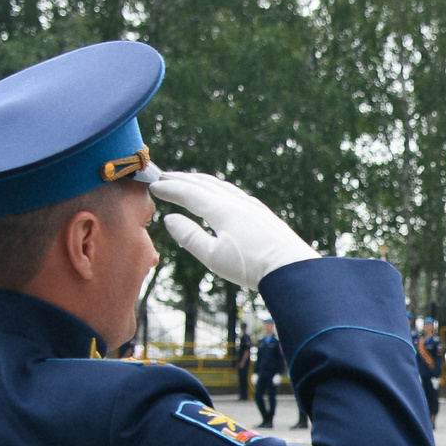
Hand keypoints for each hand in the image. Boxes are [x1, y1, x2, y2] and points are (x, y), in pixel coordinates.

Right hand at [149, 170, 318, 292]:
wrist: (292, 269)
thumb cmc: (250, 267)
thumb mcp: (212, 256)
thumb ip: (189, 236)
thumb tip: (170, 219)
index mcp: (221, 210)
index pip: (189, 193)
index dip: (169, 188)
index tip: (153, 185)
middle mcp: (236, 202)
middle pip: (203, 184)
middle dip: (181, 179)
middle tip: (163, 176)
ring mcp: (251, 205)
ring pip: (220, 185)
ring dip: (200, 181)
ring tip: (187, 181)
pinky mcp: (262, 213)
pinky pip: (233, 192)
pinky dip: (218, 187)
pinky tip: (219, 194)